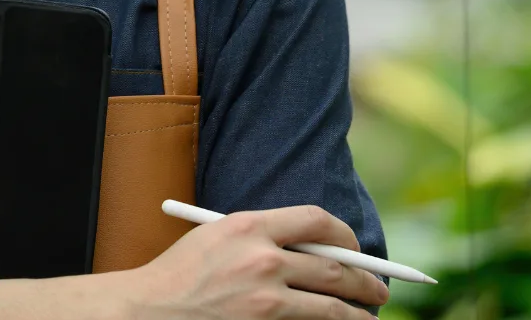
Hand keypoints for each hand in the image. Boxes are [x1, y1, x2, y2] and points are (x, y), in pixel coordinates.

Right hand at [127, 205, 388, 319]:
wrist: (149, 308)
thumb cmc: (181, 274)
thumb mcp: (217, 237)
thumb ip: (261, 237)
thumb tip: (315, 251)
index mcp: (249, 224)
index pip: (317, 220)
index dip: (346, 235)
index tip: (355, 248)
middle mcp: (263, 257)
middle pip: (336, 265)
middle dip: (368, 280)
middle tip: (381, 288)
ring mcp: (266, 295)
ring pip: (334, 303)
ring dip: (360, 312)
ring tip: (369, 315)